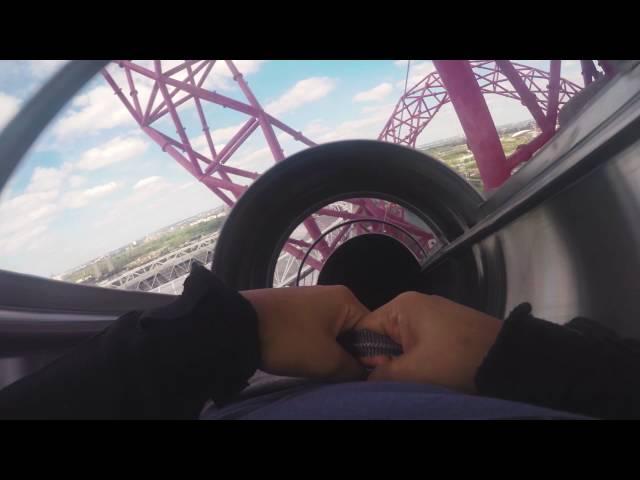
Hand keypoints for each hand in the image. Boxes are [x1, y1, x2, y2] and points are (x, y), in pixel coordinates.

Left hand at [241, 285, 368, 380]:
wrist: (239, 325)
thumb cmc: (289, 339)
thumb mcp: (327, 360)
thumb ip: (354, 369)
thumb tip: (367, 373)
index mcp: (347, 300)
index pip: (374, 331)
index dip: (371, 356)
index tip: (362, 376)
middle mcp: (333, 296)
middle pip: (355, 332)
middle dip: (349, 355)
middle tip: (340, 374)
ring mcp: (313, 301)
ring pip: (335, 334)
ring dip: (331, 353)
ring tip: (322, 368)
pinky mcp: (297, 310)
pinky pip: (318, 331)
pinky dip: (316, 346)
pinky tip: (307, 359)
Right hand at [355, 291, 502, 392]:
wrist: (508, 358)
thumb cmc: (455, 359)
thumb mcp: (413, 371)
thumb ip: (381, 374)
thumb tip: (365, 377)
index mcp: (401, 306)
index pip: (364, 328)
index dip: (363, 354)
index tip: (370, 375)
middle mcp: (414, 303)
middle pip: (382, 334)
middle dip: (385, 359)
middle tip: (394, 379)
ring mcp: (432, 313)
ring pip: (402, 341)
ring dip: (403, 362)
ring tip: (411, 377)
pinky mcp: (446, 325)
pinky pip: (420, 342)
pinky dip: (419, 358)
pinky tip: (427, 372)